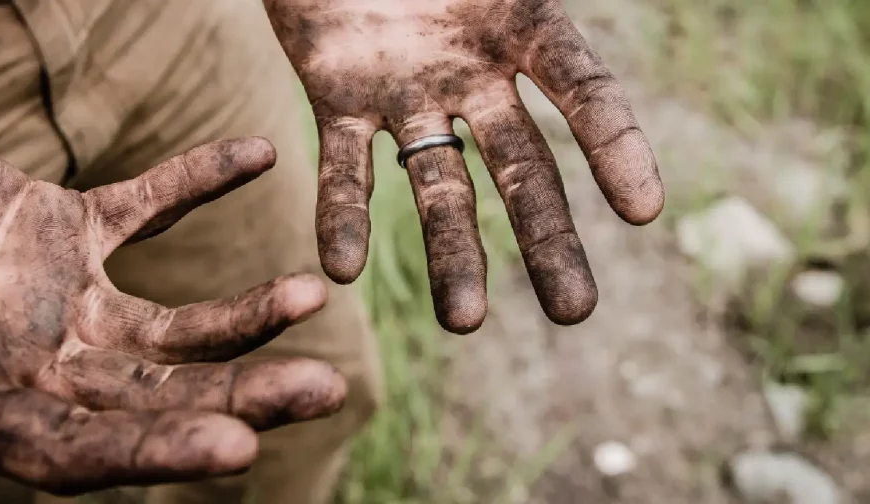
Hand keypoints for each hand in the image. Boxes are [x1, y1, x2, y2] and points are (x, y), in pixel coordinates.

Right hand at [0, 100, 345, 494]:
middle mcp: (34, 366)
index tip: (239, 450)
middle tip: (326, 390)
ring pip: (171, 322)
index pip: (78, 454)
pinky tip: (258, 153)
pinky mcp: (64, 228)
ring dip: (244, 312)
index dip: (154, 454)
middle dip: (240, 396)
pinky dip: (198, 179)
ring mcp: (59, 299)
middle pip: (156, 396)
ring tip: (312, 294)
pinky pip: (146, 205)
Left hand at [265, 0, 663, 330]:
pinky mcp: (338, 99)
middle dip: (547, 239)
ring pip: (437, 184)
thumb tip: (577, 1)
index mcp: (523, 24)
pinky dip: (343, 214)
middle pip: (521, 167)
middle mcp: (473, 74)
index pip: (584, 92)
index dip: (616, 147)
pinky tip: (343, 269)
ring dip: (450, 253)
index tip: (644, 210)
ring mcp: (407, 92)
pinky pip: (344, 164)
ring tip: (462, 322)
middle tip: (575, 312)